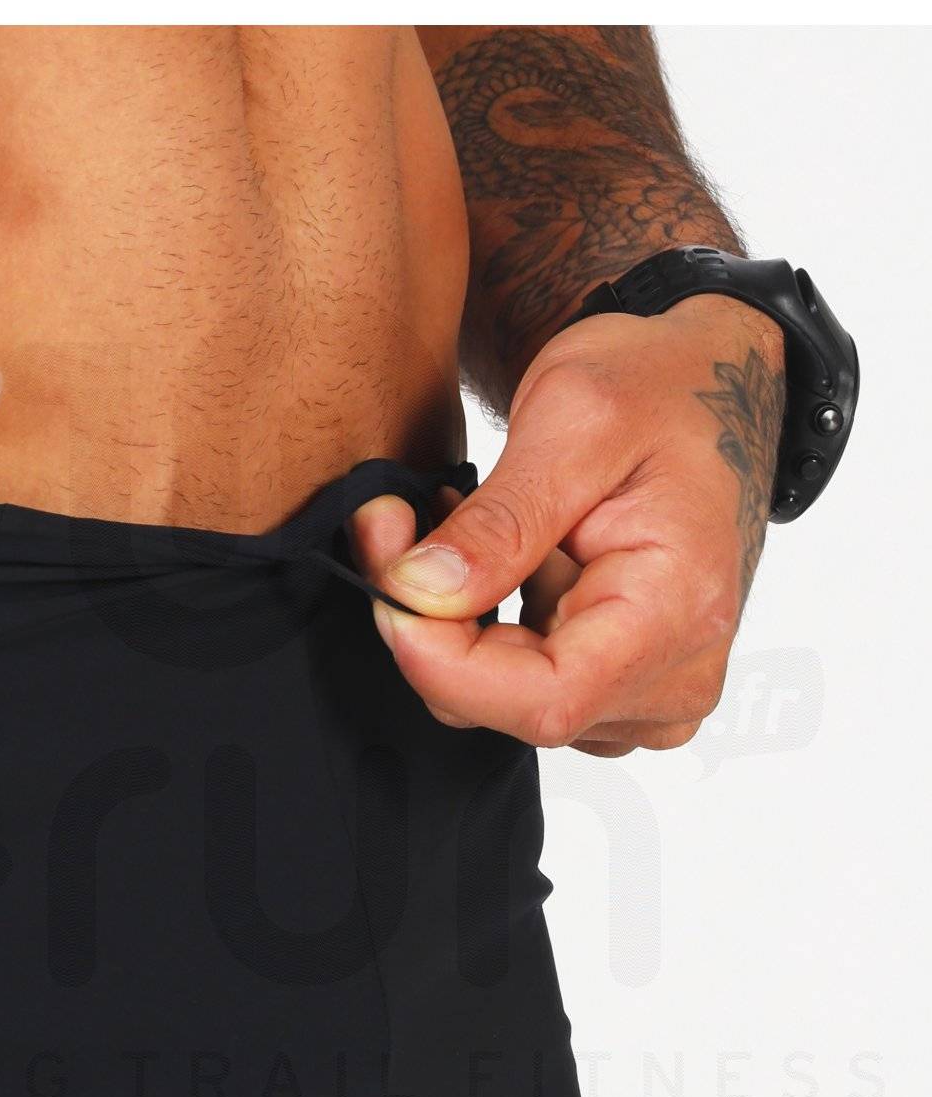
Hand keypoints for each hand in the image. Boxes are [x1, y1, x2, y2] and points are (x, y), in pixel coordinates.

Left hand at [352, 296, 785, 753]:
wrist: (708, 389)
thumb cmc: (662, 388)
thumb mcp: (576, 418)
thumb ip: (499, 520)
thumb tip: (421, 594)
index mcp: (680, 614)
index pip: (545, 701)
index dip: (443, 663)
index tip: (387, 584)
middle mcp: (674, 681)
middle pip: (514, 708)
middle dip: (431, 629)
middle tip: (392, 525)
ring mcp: (649, 697)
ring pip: (503, 706)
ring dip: (451, 628)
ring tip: (455, 529)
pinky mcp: (618, 692)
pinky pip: (520, 691)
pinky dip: (480, 634)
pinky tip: (488, 564)